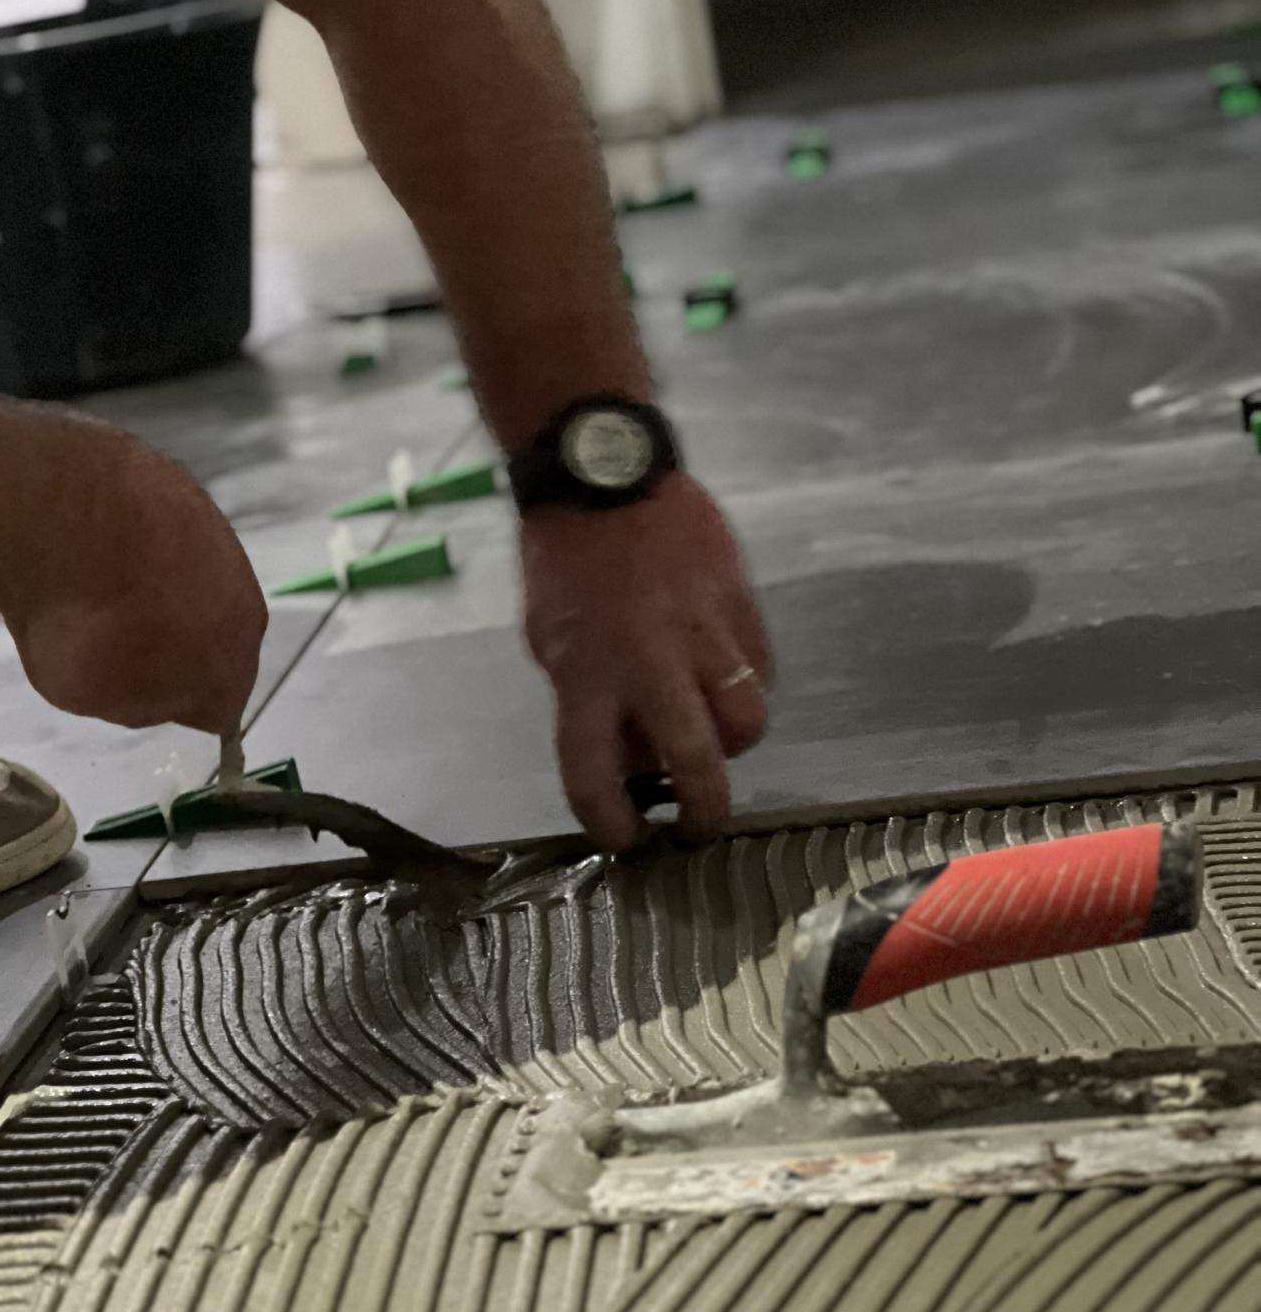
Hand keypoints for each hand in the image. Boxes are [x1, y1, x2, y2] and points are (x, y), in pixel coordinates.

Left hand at [5, 424, 266, 735]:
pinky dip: (135, 534)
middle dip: (177, 636)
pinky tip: (92, 537)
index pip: (223, 703)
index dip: (183, 702)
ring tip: (98, 582)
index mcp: (230, 664)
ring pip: (193, 572)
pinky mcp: (183, 484)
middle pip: (215, 629)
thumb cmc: (82, 623)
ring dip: (158, 580)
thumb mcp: (95, 695)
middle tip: (118, 637)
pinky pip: (161, 525)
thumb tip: (155, 686)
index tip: (144, 694)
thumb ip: (137, 695)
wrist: (68, 513)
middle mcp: (241, 598)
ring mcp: (215, 534)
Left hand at [521, 473, 769, 850]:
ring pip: (747, 720)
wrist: (604, 473)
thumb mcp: (552, 640)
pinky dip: (746, 689)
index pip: (595, 775)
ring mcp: (703, 632)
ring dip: (732, 745)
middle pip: (695, 762)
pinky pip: (760, 671)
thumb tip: (637, 754)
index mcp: (586, 675)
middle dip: (703, 811)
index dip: (611, 824)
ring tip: (714, 738)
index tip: (627, 839)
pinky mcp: (741, 605)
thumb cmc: (565, 564)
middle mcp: (649, 662)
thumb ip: (590, 701)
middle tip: (699, 826)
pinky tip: (724, 681)